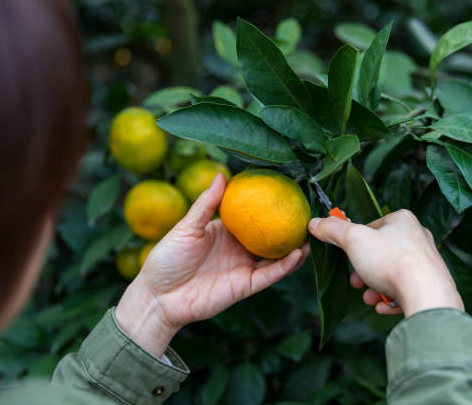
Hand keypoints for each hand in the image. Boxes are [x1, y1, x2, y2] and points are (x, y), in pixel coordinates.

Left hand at [115, 174, 309, 356]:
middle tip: (309, 210)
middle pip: (270, 235)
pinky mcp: (246, 285)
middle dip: (289, 225)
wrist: (159, 297)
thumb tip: (221, 174)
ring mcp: (244, 267)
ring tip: (313, 232)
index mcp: (226, 231)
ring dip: (295, 246)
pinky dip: (286, 265)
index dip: (268, 205)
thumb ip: (206, 203)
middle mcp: (239, 248)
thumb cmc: (167, 258)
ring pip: (276, 256)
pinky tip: (299, 253)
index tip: (287, 190)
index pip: (252, 215)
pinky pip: (270, 274)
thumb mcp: (186, 226)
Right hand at [308, 210, 462, 317]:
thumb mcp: (353, 240)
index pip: (372, 226)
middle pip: (381, 252)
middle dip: (363, 269)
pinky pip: (406, 290)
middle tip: (354, 281)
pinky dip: (391, 299)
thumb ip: (333, 230)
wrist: (426, 294)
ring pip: (392, 273)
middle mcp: (419, 238)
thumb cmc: (391, 261)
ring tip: (369, 298)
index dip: (355, 241)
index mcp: (403, 220)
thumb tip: (316, 222)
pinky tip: (383, 306)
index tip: (346, 254)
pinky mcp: (432, 285)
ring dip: (375, 286)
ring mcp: (427, 262)